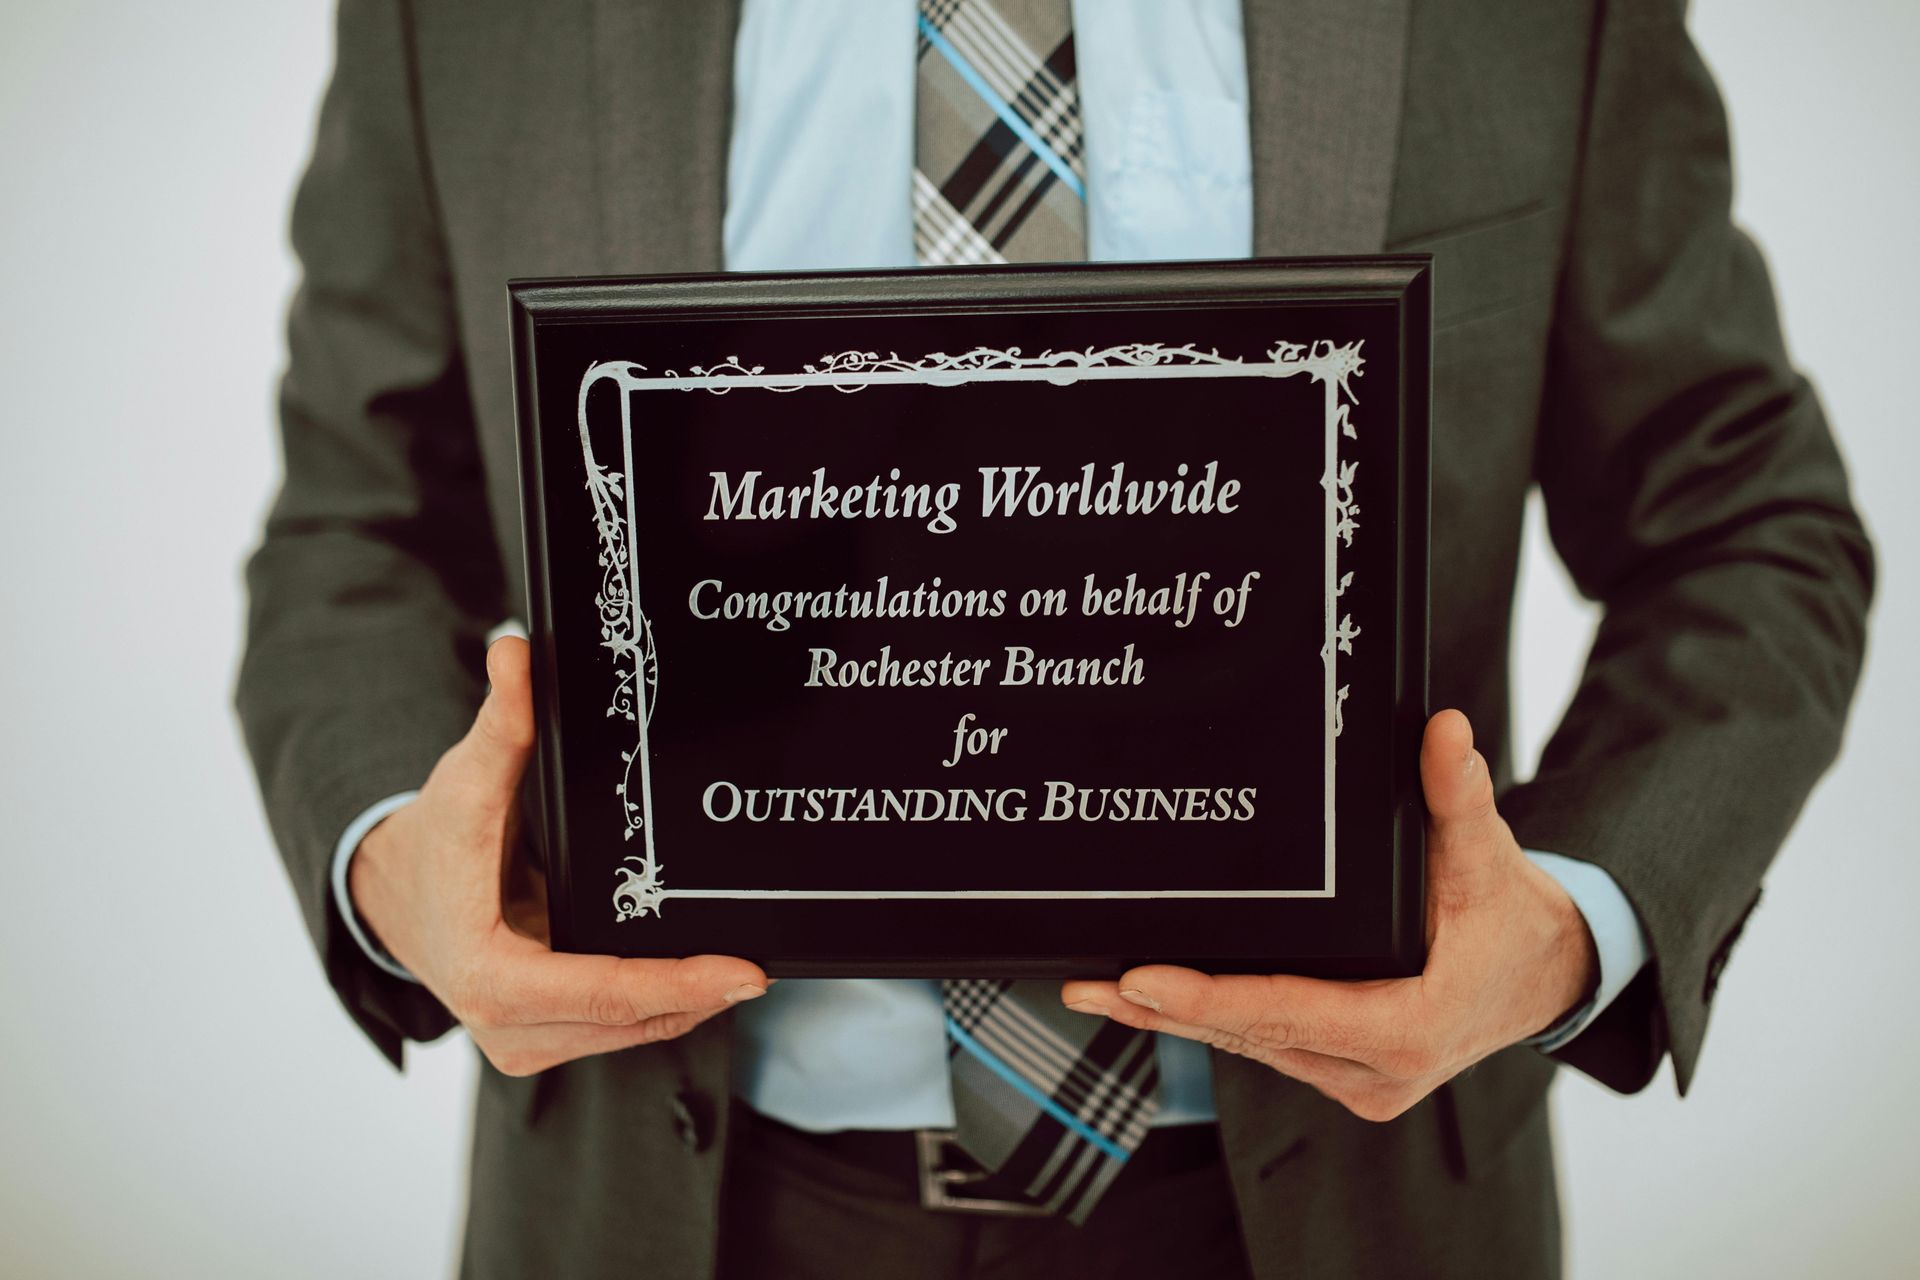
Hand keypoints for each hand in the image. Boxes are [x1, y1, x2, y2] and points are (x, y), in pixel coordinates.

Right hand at [349, 636, 767, 1076]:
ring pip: (628, 1034)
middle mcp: (504, 1025)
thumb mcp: (465, 781)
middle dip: (699, 996)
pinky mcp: (542, 1038)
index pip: (600, 992)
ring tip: (742, 969)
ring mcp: (523, 1041)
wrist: (395, 895)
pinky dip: (660, 1006)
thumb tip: (515, 652)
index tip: (742, 974)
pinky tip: (702, 976)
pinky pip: (616, 1030)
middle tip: (763, 968)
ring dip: (687, 1005)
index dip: (676, 985)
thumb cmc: (435, 839)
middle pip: (626, 1021)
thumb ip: (500, 724)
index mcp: (486, 972)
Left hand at [1060, 710, 1596, 1121]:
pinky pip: (1266, 1047)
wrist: (1544, 977)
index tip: (1143, 981)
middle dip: (1166, 1010)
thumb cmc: (1511, 920)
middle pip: (1252, 1033)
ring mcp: (1357, 1080)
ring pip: (1250, 1046)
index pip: (1287, 1010)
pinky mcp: (1344, 1074)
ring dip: (1178, 1020)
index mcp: (1409, 1028)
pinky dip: (1215, 1022)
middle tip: (1091, 983)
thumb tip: (1444, 732)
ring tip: (1100, 991)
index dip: (1209, 998)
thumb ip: (1458, 796)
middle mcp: (1376, 1070)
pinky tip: (1156, 1003)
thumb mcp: (1486, 856)